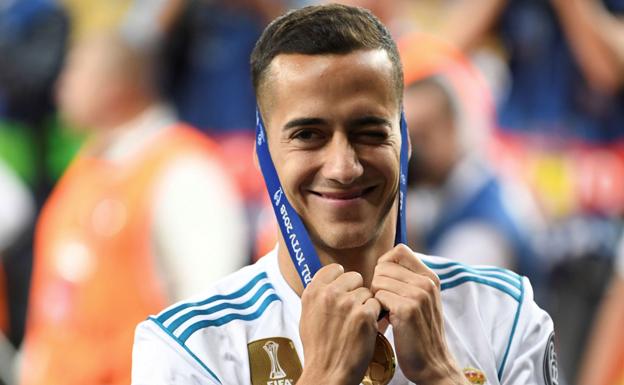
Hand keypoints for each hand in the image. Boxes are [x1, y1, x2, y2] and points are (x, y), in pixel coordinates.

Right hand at [297, 264, 380, 384]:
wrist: (327, 372)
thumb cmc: (318, 348)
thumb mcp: (307, 315)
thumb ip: (319, 295)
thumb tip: (331, 281)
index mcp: (313, 291)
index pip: (335, 269)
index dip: (342, 280)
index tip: (344, 291)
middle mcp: (329, 294)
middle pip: (354, 277)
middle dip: (356, 291)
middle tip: (352, 310)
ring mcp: (347, 303)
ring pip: (367, 292)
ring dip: (366, 305)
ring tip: (356, 323)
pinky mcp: (364, 315)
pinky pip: (376, 305)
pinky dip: (374, 316)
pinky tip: (365, 328)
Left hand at [371, 245, 468, 384]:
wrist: (432, 363)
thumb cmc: (418, 331)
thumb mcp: (420, 299)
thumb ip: (407, 280)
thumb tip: (381, 263)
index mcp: (430, 277)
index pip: (399, 250)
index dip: (385, 263)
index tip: (385, 282)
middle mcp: (426, 282)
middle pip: (384, 266)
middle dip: (377, 283)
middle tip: (384, 302)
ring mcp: (418, 295)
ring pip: (378, 280)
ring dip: (375, 297)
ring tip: (385, 312)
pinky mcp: (408, 309)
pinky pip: (378, 297)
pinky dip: (376, 309)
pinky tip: (385, 321)